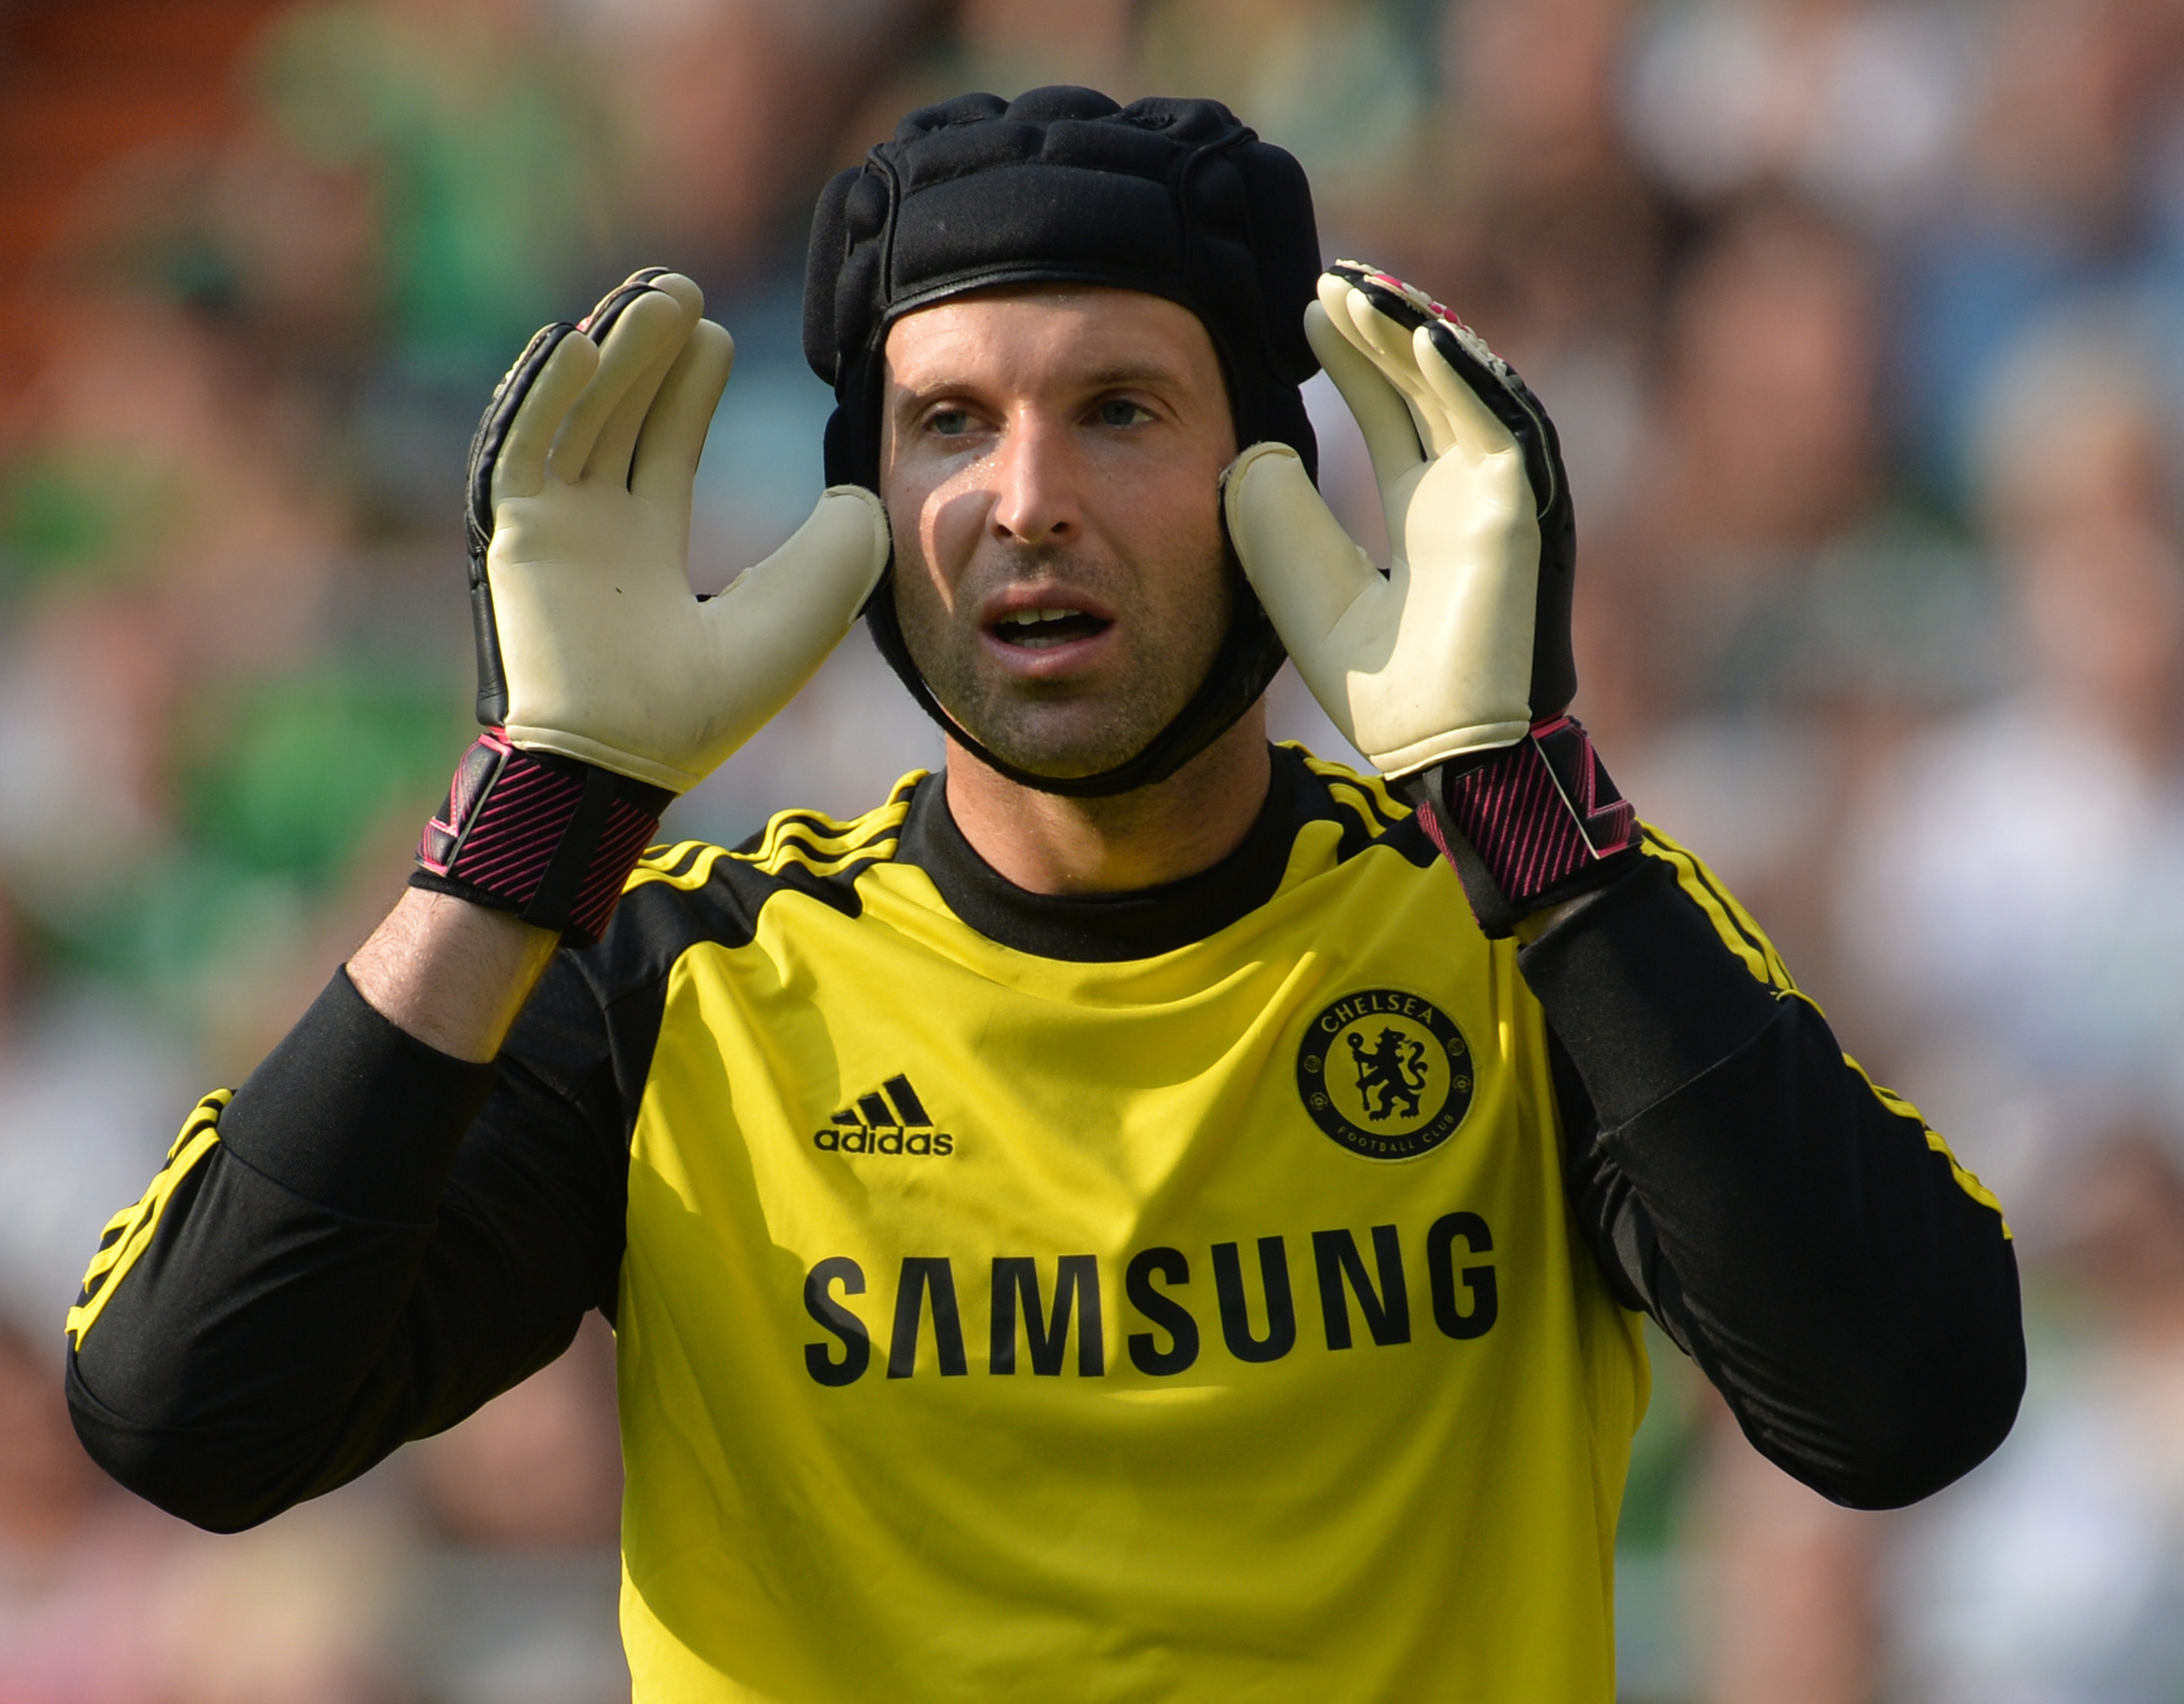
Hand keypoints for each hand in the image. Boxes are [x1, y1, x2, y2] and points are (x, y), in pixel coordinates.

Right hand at [470, 268, 889, 793]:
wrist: (628, 756)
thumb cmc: (709, 702)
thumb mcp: (804, 612)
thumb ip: (841, 551)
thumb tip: (857, 493)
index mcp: (648, 552)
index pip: (663, 448)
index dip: (687, 388)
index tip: (717, 332)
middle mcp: (595, 535)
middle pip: (617, 419)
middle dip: (646, 353)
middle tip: (681, 288)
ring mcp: (550, 533)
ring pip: (577, 419)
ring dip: (609, 357)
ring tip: (651, 297)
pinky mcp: (514, 538)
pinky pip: (522, 452)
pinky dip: (544, 398)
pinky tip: (575, 342)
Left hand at [1222, 261, 1573, 776]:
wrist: (1437, 750)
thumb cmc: (1382, 688)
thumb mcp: (1301, 585)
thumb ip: (1275, 518)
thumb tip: (1255, 448)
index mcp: (1424, 510)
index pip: (1392, 409)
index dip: (1355, 357)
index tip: (1308, 312)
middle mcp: (1466, 494)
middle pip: (1425, 385)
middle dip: (1381, 327)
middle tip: (1330, 278)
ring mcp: (1500, 499)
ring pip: (1464, 391)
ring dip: (1418, 336)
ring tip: (1365, 290)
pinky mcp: (1525, 515)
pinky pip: (1503, 430)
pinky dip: (1466, 382)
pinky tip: (1421, 339)